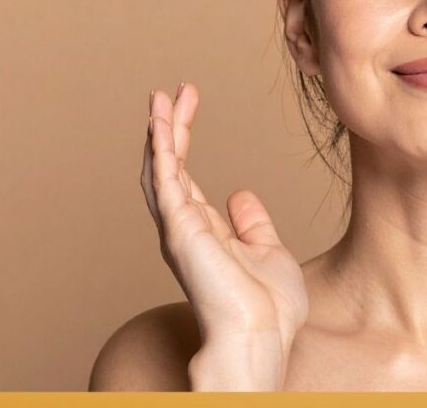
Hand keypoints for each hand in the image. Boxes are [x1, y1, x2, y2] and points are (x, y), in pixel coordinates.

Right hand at [141, 82, 308, 364]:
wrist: (261, 336)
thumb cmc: (268, 308)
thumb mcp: (268, 251)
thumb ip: (252, 223)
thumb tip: (240, 195)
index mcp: (204, 231)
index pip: (186, 175)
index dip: (183, 138)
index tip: (188, 102)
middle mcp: (184, 227)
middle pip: (168, 166)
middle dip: (169, 127)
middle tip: (172, 90)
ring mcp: (179, 227)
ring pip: (160, 169)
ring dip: (158, 131)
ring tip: (160, 96)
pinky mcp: (180, 228)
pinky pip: (165, 179)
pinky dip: (159, 147)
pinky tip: (159, 120)